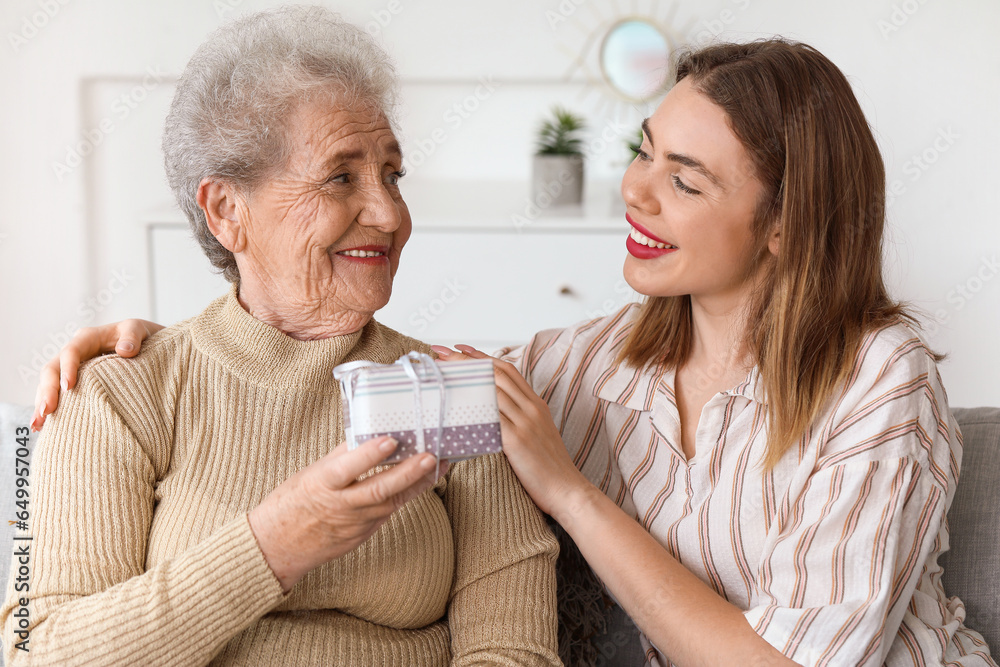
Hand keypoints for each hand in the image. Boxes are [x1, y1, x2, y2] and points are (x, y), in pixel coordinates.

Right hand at [32, 319, 163, 430]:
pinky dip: (50, 409)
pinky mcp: (76, 383)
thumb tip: (125, 351)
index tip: (69, 387)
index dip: (67, 368)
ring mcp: (72, 369)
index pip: (71, 352)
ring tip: (38, 424)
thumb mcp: (139, 329)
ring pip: (49, 384)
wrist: (146, 345)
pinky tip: (41, 427)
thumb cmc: (141, 336)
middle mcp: (75, 353)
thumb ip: (133, 336)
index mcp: (87, 338)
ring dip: (42, 403)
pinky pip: (57, 395)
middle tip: (46, 411)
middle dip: (47, 390)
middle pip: (52, 370)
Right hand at [249, 435, 448, 592]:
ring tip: (439, 465)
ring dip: (417, 484)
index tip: (391, 440)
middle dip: (410, 473)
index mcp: (323, 484)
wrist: (277, 547)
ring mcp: (355, 524)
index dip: (370, 454)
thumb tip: (368, 434)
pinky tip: (423, 482)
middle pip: (380, 490)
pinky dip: (406, 496)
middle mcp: (342, 506)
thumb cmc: (291, 503)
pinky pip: (388, 513)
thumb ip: (341, 457)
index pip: (349, 468)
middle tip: (432, 456)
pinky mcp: (363, 535)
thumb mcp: (311, 473)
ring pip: (392, 503)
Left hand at [430, 344, 588, 517]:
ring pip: (491, 390)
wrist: (567, 490)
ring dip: (463, 379)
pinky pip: (490, 417)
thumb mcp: (538, 432)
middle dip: (466, 360)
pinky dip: (471, 407)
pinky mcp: (516, 440)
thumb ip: (519, 417)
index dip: (482, 356)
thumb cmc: (550, 466)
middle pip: (495, 373)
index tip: (460, 349)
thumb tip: (492, 410)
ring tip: (440, 374)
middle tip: (441, 353)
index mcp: (536, 404)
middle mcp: (531, 408)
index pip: (507, 370)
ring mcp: (524, 423)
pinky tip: (452, 404)